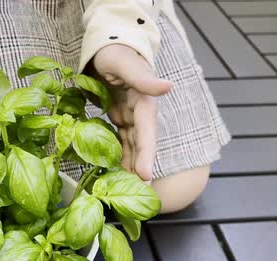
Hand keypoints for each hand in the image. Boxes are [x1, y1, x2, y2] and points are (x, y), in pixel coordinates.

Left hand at [92, 44, 172, 180]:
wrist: (107, 47)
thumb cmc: (115, 52)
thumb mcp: (125, 63)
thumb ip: (144, 77)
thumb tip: (168, 87)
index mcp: (144, 103)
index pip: (147, 133)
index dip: (147, 155)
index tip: (146, 176)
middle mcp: (140, 114)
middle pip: (141, 147)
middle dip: (140, 171)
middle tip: (137, 197)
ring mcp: (130, 118)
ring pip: (131, 148)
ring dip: (130, 168)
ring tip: (125, 192)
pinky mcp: (120, 118)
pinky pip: (120, 142)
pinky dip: (119, 157)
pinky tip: (115, 172)